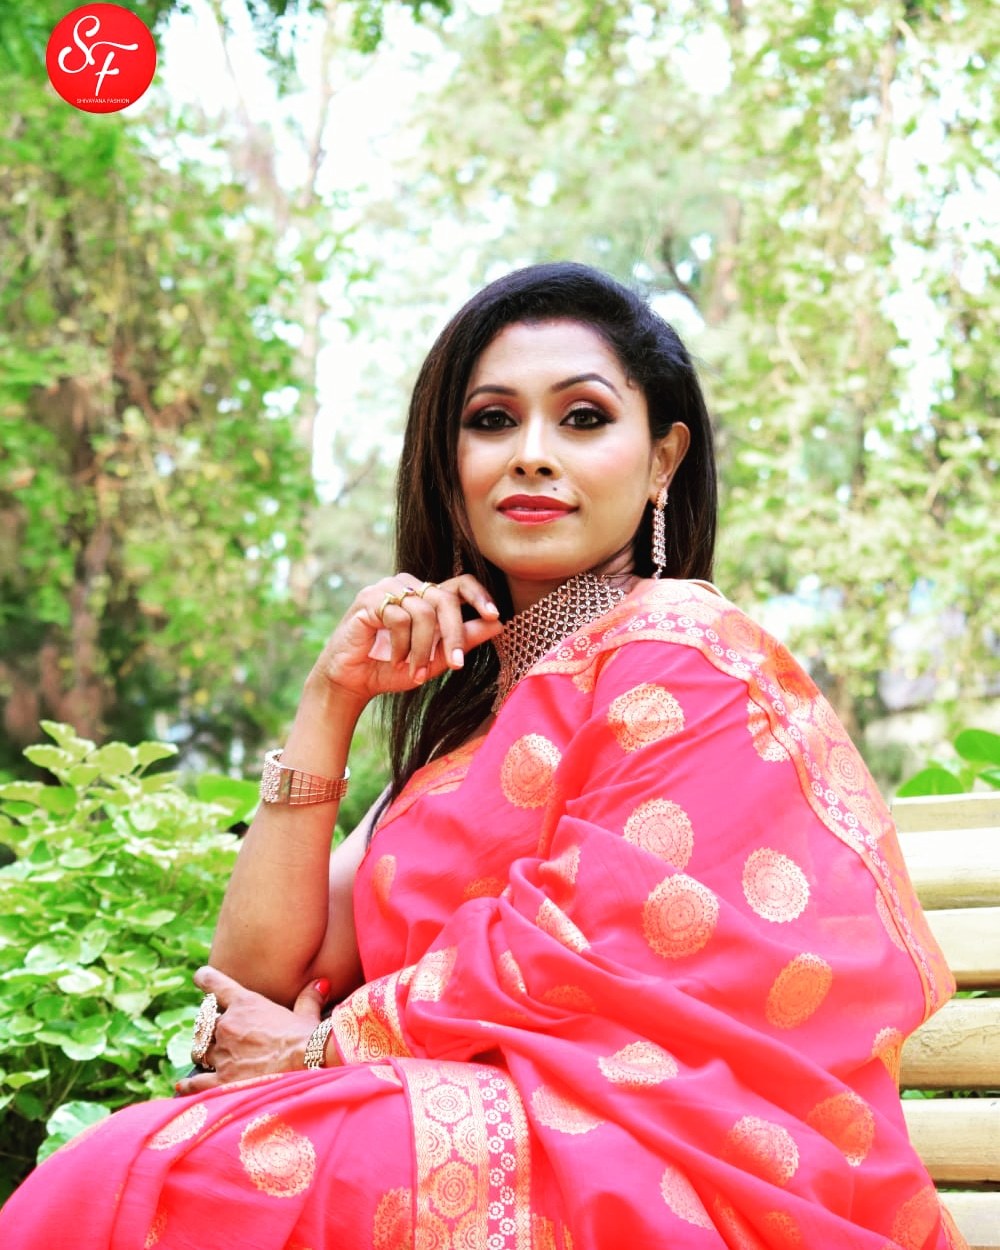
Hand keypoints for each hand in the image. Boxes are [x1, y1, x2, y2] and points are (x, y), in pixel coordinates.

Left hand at [175, 966, 337, 1095]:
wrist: (307, 1064)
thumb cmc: (308, 1037)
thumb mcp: (308, 1014)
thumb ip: (309, 998)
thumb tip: (320, 983)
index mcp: (245, 1003)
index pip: (214, 984)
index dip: (205, 979)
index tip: (200, 978)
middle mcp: (228, 1025)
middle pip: (205, 1023)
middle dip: (209, 1028)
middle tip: (220, 1034)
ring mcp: (222, 1053)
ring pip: (200, 1050)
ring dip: (203, 1053)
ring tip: (206, 1058)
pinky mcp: (222, 1080)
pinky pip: (196, 1082)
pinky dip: (188, 1085)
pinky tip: (183, 1086)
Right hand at [312, 573, 502, 703]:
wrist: (353, 681)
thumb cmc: (392, 668)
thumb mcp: (435, 659)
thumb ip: (462, 641)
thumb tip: (498, 624)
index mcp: (428, 597)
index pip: (461, 583)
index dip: (479, 595)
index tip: (493, 616)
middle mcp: (410, 587)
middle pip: (445, 599)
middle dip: (454, 634)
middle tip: (456, 664)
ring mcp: (388, 589)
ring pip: (424, 612)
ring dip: (422, 648)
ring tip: (413, 670)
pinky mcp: (369, 599)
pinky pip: (399, 618)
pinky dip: (402, 646)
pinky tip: (394, 659)